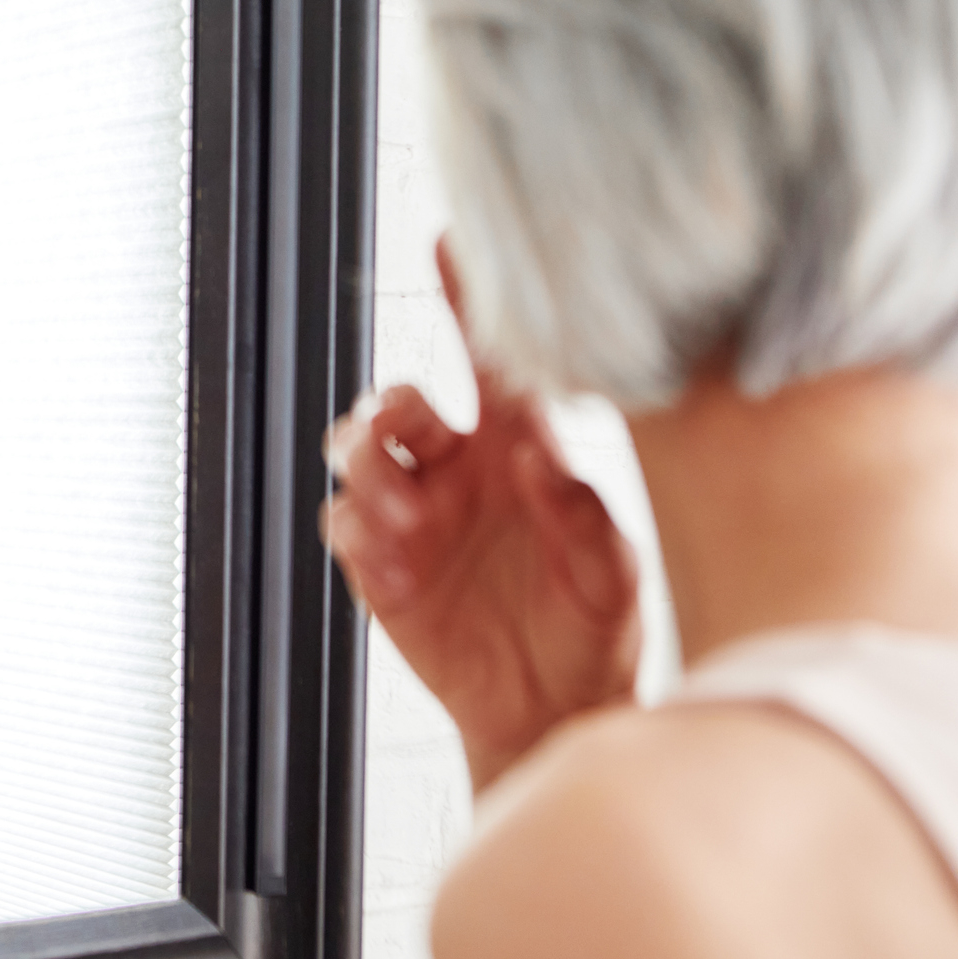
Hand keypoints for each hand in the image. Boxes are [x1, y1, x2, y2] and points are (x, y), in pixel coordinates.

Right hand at [323, 243, 639, 789]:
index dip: (467, 302)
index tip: (448, 247)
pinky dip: (354, 528)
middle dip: (391, 406)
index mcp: (519, 451)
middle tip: (407, 434)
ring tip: (401, 511)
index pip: (489, 361)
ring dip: (366, 464)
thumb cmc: (594, 630)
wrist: (552, 711)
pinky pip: (344, 527)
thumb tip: (537, 456)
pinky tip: (387, 553)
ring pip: (359, 453)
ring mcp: (415, 518)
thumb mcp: (613, 572)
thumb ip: (580, 512)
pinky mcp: (382, 569)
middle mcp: (459, 473)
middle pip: (400, 402)